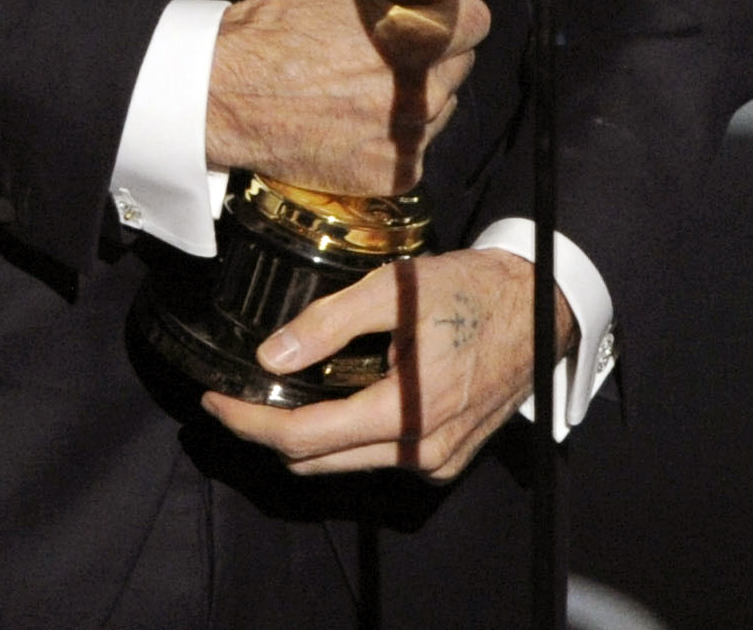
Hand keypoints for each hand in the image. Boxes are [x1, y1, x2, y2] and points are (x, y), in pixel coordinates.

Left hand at [202, 247, 576, 480]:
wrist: (538, 306)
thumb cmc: (468, 290)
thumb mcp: (392, 289)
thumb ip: (328, 323)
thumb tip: (270, 355)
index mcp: (406, 413)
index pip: (305, 438)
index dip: (250, 423)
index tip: (214, 402)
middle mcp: (420, 453)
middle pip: (317, 462)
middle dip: (266, 433)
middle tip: (233, 397)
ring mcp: (436, 461)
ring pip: (344, 464)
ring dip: (301, 437)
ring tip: (272, 393)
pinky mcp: (445, 456)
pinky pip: (375, 457)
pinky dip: (340, 435)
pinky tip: (328, 396)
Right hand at [205, 0, 489, 194]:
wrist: (231, 91)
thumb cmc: (279, 22)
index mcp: (421, 32)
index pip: (477, 19)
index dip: (451, 11)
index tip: (430, 13)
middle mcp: (425, 86)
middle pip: (460, 63)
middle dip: (433, 51)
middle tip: (387, 47)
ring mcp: (412, 134)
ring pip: (441, 105)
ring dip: (416, 92)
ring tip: (364, 83)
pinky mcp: (396, 172)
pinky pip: (415, 147)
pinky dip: (393, 133)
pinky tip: (356, 116)